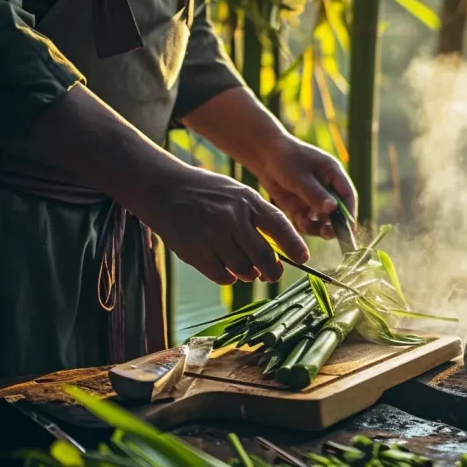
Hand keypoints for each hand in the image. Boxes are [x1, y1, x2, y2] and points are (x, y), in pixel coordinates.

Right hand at [129, 166, 308, 284]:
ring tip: (248, 270)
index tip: (304, 258)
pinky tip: (227, 270)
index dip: (294, 245)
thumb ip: (258, 218)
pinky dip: (228, 277)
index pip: (280, 226)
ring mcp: (213, 235)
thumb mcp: (237, 194)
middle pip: (264, 256)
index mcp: (248, 201)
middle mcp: (233, 217)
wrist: (163, 189)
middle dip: (273, 270)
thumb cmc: (206, 193)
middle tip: (273, 275)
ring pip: (244, 269)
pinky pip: (222, 275)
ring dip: (249, 274)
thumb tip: (278, 250)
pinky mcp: (195, 251)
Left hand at [254, 135, 356, 238]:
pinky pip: (308, 221)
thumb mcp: (299, 176)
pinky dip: (305, 225)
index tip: (349, 229)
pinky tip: (298, 221)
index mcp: (333, 174)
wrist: (263, 155)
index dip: (350, 213)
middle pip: (337, 211)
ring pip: (323, 219)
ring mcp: (314, 198)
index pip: (347, 195)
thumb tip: (332, 209)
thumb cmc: (285, 158)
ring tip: (305, 224)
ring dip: (318, 226)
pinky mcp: (301, 206)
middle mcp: (327, 187)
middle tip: (327, 233)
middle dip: (334, 224)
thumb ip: (315, 193)